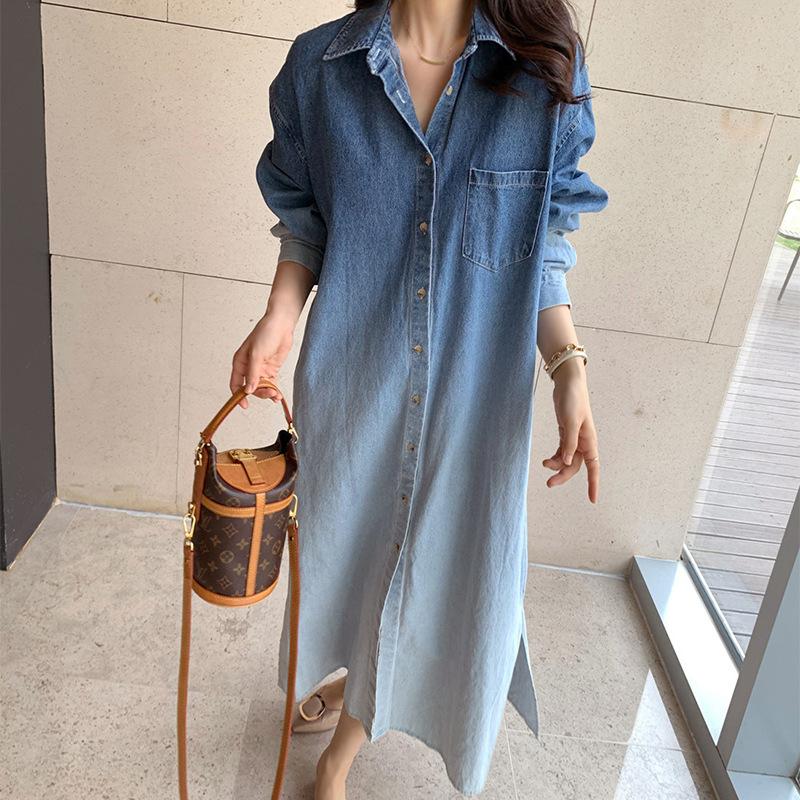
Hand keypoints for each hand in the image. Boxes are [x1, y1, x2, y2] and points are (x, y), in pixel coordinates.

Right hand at [229, 309, 294, 409]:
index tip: (245, 405)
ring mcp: (261, 369)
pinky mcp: (272, 369)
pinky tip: (278, 395)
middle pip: (251, 388)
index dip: (238, 395)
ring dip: (268, 393)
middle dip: (260, 393)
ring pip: (262, 387)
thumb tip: (249, 390)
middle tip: (270, 394)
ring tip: (276, 395)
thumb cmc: (265, 334)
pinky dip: (274, 390)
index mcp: (240, 363)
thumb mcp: (256, 354)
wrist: (282, 325)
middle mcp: (249, 367)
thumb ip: (253, 374)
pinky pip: (271, 383)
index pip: (235, 383)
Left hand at [541, 358, 599, 502]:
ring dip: (557, 466)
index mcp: (589, 441)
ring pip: (567, 460)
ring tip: (544, 465)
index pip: (593, 467)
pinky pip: (561, 451)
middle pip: (575, 466)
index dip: (593, 483)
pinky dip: (555, 457)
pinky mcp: (565, 433)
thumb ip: (569, 442)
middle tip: (549, 483)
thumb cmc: (573, 400)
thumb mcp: (570, 422)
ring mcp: (574, 438)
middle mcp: (583, 442)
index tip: (592, 499)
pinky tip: (547, 460)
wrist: (568, 383)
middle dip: (563, 475)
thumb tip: (566, 462)